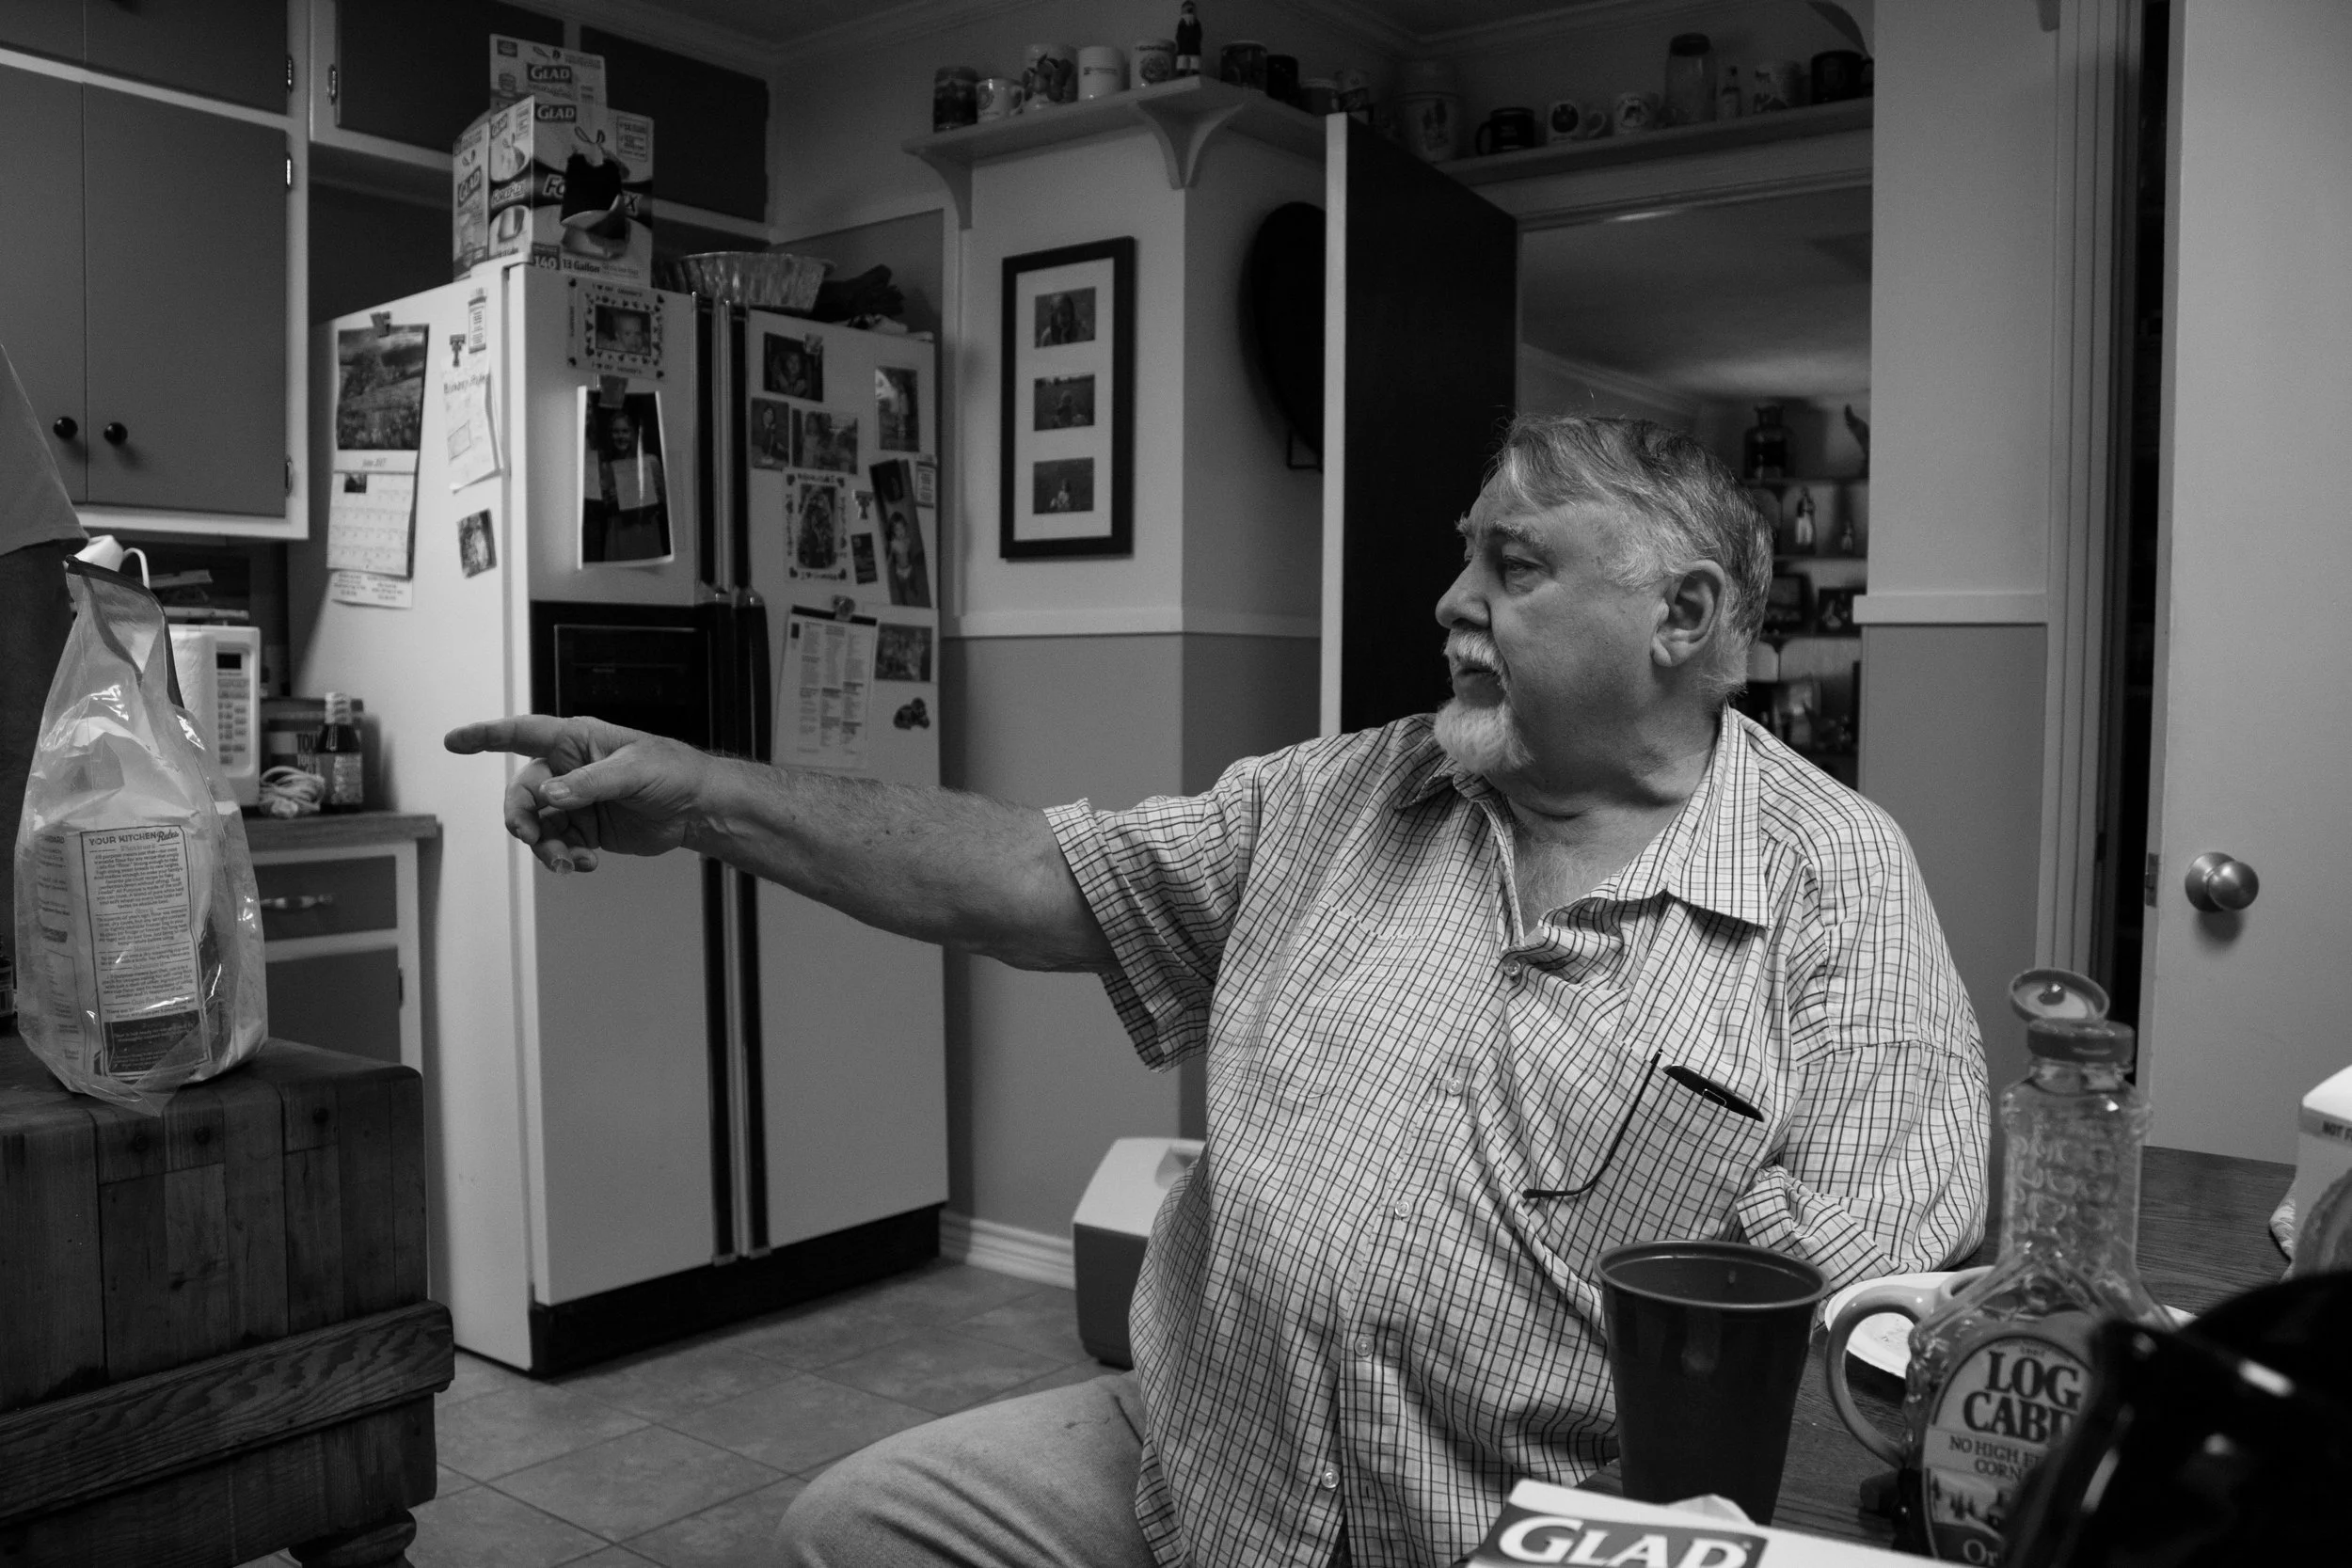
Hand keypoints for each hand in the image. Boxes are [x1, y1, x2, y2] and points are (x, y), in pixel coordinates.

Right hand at [443, 714, 712, 872]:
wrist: (697, 808)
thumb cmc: (671, 772)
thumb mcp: (633, 771)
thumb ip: (588, 784)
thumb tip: (549, 797)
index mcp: (575, 741)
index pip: (521, 733)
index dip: (485, 736)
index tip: (453, 741)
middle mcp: (568, 770)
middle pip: (522, 794)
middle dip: (520, 819)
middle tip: (531, 838)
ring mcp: (574, 801)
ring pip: (537, 826)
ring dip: (546, 848)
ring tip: (570, 863)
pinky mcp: (585, 829)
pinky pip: (559, 845)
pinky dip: (566, 858)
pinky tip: (586, 864)